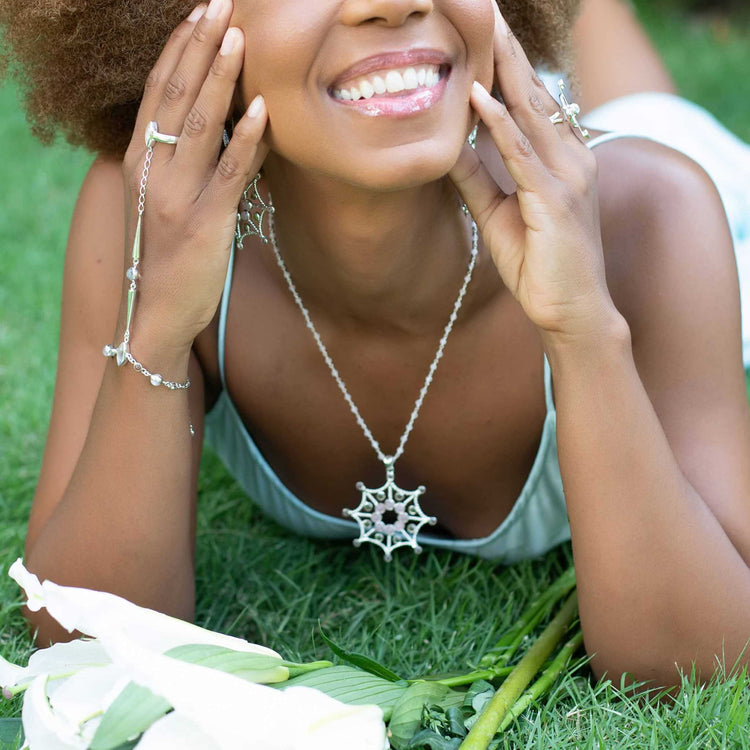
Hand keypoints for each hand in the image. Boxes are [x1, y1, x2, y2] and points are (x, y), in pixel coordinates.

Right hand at [121, 0, 267, 353]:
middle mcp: (152, 172)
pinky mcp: (203, 224)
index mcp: (141, 162)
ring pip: (197, 126)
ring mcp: (176, 197)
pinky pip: (228, 175)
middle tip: (219, 3)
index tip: (198, 15)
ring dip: (220, 78)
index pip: (158, 93)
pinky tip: (261, 110)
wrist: (155, 313)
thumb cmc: (167, 256)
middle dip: (199, 47)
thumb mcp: (171, 202)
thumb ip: (191, 163)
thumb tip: (229, 127)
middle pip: (175, 96)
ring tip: (238, 35)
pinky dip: (244, 141)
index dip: (178, 51)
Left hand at [450, 4, 617, 341]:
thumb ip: (476, 178)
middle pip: (533, 94)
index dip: (507, 66)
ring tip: (483, 30)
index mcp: (561, 160)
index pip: (531, 102)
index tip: (485, 32)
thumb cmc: (539, 265)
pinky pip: (522, 154)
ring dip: (503, 70)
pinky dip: (500, 124)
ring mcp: (567, 176)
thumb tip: (449, 146)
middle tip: (486, 10)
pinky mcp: (555, 200)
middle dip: (507, 52)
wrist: (570, 311)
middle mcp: (571, 159)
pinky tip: (479, 96)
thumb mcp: (497, 214)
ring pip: (530, 113)